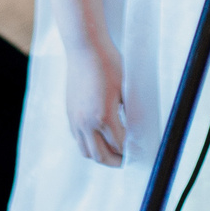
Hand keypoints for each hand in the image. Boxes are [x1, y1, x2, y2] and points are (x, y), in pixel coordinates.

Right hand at [66, 34, 127, 165]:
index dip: (131, 152)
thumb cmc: (109, 64)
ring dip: (100, 156)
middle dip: (115, 161)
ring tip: (113, 154)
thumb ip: (129, 111)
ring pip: (86, 150)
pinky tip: (98, 139)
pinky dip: (88, 144)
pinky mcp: (70, 114)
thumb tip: (136, 127)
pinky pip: (78, 138)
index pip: (119, 145)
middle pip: (101, 155)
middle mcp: (87, 123)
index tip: (139, 154)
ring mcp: (75, 119)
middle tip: (127, 161)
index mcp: (104, 117)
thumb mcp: (126, 88)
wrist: (85, 49)